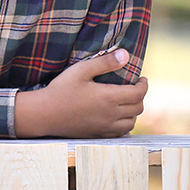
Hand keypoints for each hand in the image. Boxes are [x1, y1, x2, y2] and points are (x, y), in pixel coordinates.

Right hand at [13, 49, 148, 137]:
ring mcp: (105, 127)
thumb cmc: (61, 89)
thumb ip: (105, 62)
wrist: (45, 113)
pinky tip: (116, 116)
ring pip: (132, 122)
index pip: (139, 93)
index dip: (144, 85)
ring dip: (133, 112)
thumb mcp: (81, 70)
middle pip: (138, 108)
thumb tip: (126, 55)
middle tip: (133, 88)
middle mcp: (111, 115)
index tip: (141, 79)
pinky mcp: (99, 135)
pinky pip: (121, 132)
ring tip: (126, 102)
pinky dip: (124, 123)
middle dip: (140, 96)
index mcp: (109, 98)